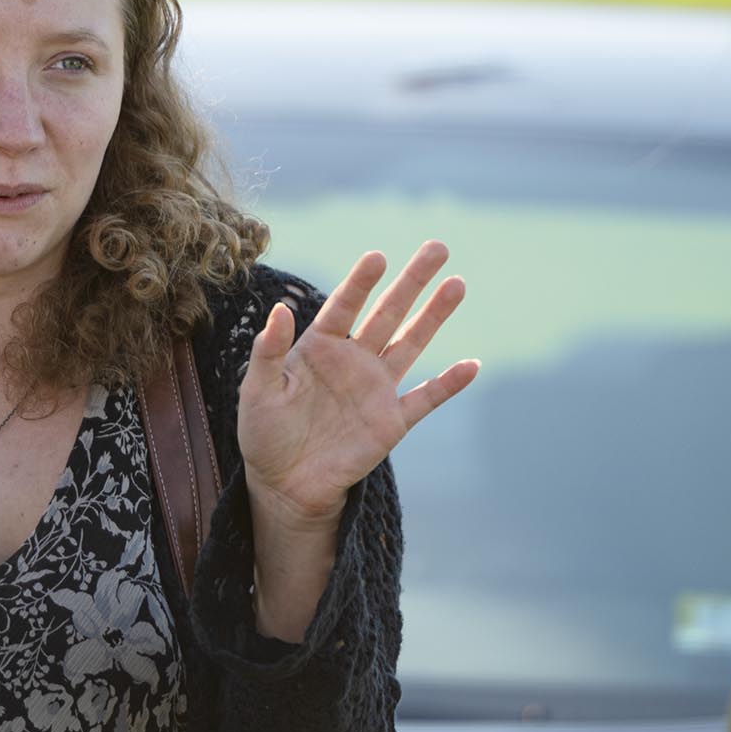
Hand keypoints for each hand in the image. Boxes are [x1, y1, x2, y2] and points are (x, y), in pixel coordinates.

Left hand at [237, 244, 478, 529]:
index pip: (344, 305)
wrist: (285, 483)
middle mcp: (353, 359)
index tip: (377, 257)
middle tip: (437, 248)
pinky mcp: (392, 421)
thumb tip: (280, 309)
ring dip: (434, 315)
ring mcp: (376, 388)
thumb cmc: (264, 433)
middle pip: (388, 312)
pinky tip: (473, 365)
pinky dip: (448, 384)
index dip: (360, 282)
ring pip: (411, 343)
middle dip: (413, 281)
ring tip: (457, 284)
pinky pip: (425, 398)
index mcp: (319, 346)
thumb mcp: (257, 391)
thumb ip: (268, 351)